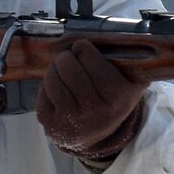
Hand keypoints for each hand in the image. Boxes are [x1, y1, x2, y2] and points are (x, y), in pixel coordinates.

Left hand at [36, 39, 148, 159]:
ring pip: (53, 77)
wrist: (94, 135)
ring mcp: (71, 119)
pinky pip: (43, 91)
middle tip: (70, 58)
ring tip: (62, 70)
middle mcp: (95, 110)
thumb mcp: (130, 84)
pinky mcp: (50, 123)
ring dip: (55, 68)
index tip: (83, 49)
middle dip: (67, 57)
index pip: (90, 58)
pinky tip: (57, 87)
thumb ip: (128, 61)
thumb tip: (107, 38)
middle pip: (69, 66)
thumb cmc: (111, 101)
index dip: (84, 48)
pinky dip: (47, 84)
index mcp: (118, 97)